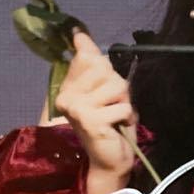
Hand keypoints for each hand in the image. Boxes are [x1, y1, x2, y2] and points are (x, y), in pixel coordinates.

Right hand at [53, 28, 137, 180]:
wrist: (109, 159)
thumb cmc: (109, 123)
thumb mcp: (102, 89)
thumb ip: (91, 62)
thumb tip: (79, 33)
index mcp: (66, 87)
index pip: (88, 56)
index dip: (104, 68)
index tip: (101, 89)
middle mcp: (66, 96)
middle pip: (104, 68)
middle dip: (117, 86)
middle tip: (112, 106)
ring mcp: (76, 108)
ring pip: (116, 85)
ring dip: (124, 101)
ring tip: (115, 116)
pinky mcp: (90, 120)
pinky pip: (122, 105)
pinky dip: (127, 115)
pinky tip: (117, 127)